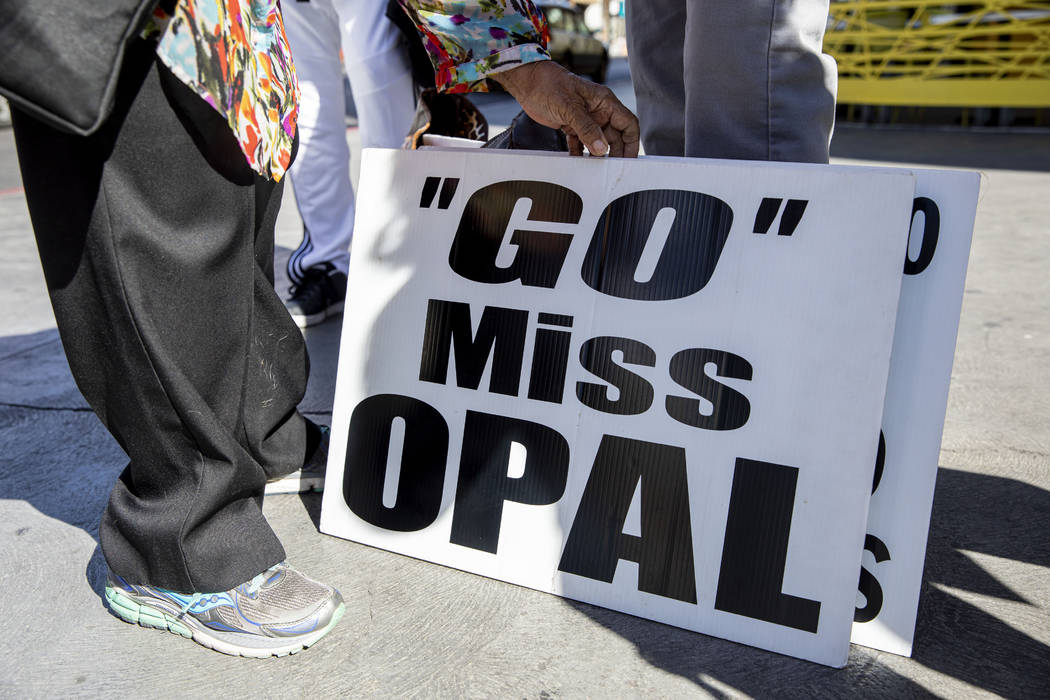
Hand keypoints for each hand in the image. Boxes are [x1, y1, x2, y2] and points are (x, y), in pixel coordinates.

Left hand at [492, 60, 639, 157]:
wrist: (528, 81)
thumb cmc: (549, 84)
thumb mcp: (569, 107)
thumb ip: (587, 128)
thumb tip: (601, 149)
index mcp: (604, 101)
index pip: (628, 123)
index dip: (631, 142)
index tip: (628, 159)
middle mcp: (598, 110)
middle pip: (615, 136)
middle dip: (615, 152)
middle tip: (611, 168)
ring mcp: (585, 118)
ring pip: (599, 141)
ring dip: (597, 154)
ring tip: (595, 168)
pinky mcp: (572, 125)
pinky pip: (581, 143)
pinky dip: (580, 152)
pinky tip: (577, 160)